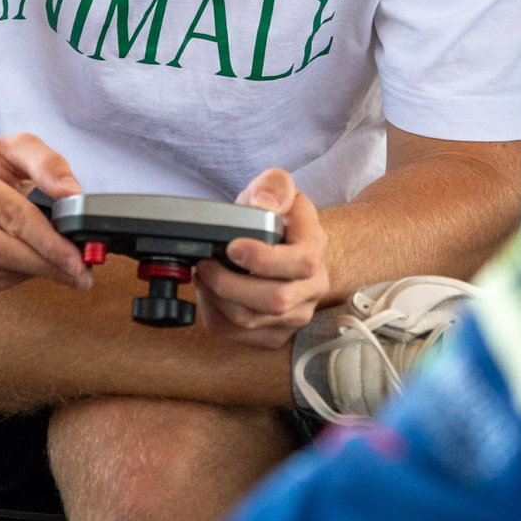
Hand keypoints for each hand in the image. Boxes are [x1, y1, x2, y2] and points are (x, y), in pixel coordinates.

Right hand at [0, 134, 90, 292]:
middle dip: (46, 265)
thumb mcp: (15, 148)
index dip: (48, 241)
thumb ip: (49, 164)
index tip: (77, 258)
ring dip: (31, 272)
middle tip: (80, 275)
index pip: (11, 215)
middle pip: (0, 250)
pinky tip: (24, 266)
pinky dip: (10, 279)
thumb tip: (73, 196)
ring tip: (55, 266)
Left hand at [194, 167, 330, 347]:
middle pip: (275, 300)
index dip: (264, 259)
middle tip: (205, 264)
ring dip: (216, 298)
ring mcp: (295, 315)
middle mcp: (312, 287)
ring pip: (250, 320)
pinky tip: (210, 295)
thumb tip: (263, 202)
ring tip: (204, 275)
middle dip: (228, 283)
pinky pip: (237, 334)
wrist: (284, 248)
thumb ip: (274, 186)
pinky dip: (214, 314)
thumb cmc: (277, 219)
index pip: (301, 262)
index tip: (232, 247)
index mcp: (316, 249)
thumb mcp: (278, 189)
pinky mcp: (275, 334)